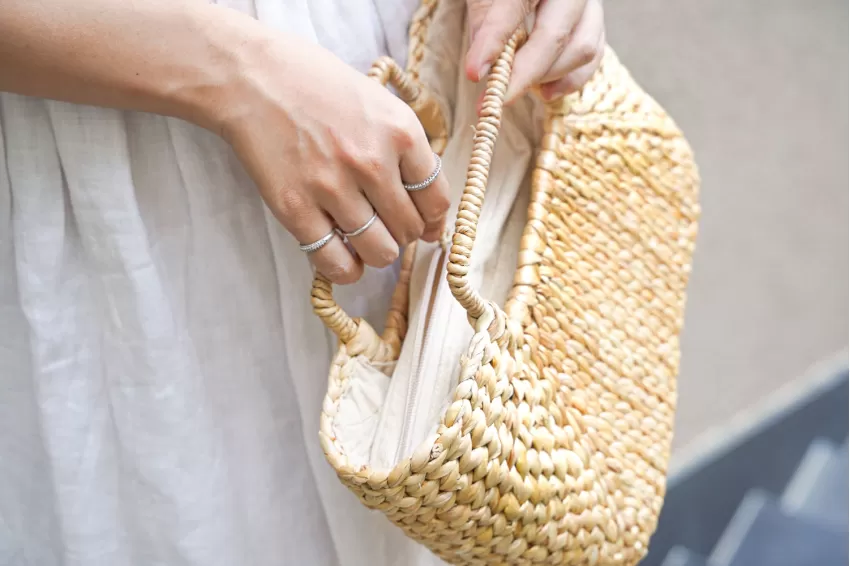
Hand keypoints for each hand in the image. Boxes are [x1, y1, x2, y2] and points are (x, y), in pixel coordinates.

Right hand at [218, 33, 450, 283]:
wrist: (252, 77)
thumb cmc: (316, 84)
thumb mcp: (378, 102)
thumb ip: (407, 150)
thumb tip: (429, 208)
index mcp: (400, 131)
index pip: (436, 199)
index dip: (433, 219)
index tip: (424, 223)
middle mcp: (371, 161)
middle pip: (410, 229)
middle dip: (402, 233)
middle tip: (385, 223)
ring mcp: (332, 187)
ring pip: (380, 251)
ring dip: (376, 251)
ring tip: (364, 237)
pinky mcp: (296, 209)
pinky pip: (336, 263)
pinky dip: (346, 268)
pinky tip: (344, 256)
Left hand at [465, 0, 604, 101]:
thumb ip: (484, 24)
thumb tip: (482, 67)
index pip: (515, 7)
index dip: (494, 41)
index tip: (474, 73)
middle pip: (554, 35)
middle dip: (524, 73)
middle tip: (496, 97)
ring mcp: (591, 7)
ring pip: (580, 51)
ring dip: (546, 77)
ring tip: (517, 85)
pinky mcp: (596, 27)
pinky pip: (592, 60)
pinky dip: (568, 82)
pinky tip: (543, 92)